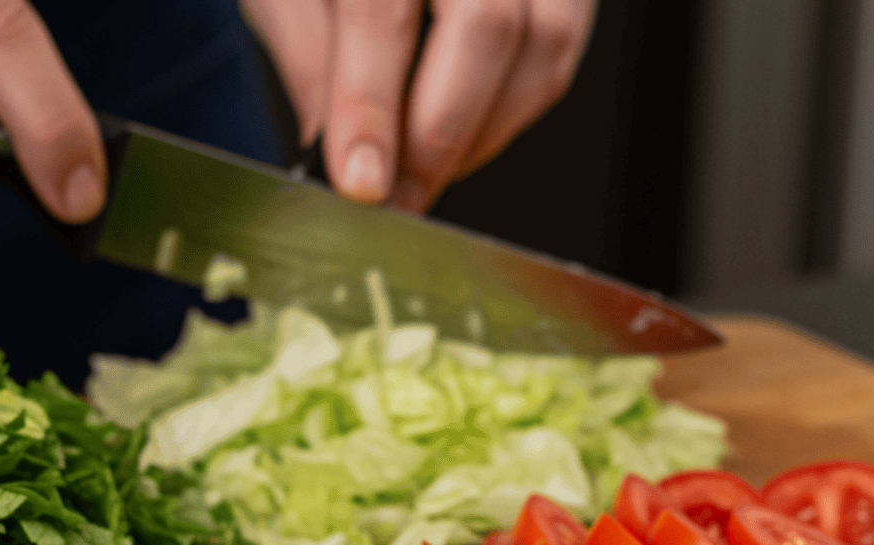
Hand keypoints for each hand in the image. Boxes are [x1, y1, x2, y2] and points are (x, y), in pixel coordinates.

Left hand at [241, 0, 596, 212]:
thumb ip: (315, 66)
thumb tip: (343, 161)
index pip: (380, 12)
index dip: (372, 107)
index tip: (362, 183)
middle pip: (487, 26)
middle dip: (439, 135)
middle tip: (397, 197)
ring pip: (540, 46)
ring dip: (482, 132)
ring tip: (424, 170)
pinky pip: (558, 49)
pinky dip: (511, 109)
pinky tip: (462, 131)